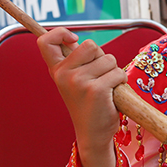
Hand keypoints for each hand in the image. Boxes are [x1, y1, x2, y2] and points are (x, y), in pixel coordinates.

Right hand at [36, 27, 126, 157]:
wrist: (92, 134)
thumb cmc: (87, 103)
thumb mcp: (73, 80)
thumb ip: (74, 60)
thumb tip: (73, 38)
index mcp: (56, 70)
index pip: (45, 41)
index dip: (60, 33)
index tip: (73, 39)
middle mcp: (64, 74)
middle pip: (90, 44)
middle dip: (101, 57)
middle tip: (97, 77)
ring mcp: (79, 81)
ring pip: (108, 59)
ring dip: (113, 72)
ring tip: (105, 89)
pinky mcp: (96, 89)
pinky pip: (118, 73)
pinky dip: (120, 82)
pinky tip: (112, 96)